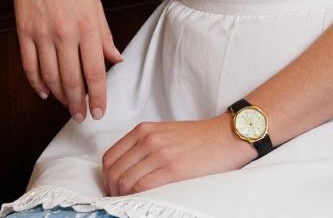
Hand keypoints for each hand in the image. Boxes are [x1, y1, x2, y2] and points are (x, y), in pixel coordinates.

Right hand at [9, 0, 123, 122]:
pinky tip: (45, 92)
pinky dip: (37, 83)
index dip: (97, 96)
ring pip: (50, 77)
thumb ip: (105, 36)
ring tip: (67, 105)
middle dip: (78, 103)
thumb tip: (115, 60)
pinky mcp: (24, 32)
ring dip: (60, 97)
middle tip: (81, 116)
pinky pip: (30, 66)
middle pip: (71, 80)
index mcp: (87, 26)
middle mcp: (65, 33)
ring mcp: (42, 34)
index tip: (98, 112)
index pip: (94, 71)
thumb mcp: (95, 4)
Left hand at [101, 114, 254, 195]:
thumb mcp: (164, 134)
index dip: (107, 178)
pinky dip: (136, 198)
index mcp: (144, 129)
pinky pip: (142, 187)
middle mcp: (148, 139)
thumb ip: (143, 147)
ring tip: (131, 203)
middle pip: (114, 171)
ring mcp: (159, 153)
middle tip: (120, 200)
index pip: (110, 157)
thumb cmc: (197, 139)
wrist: (225, 137)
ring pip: (125, 181)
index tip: (114, 189)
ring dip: (123, 197)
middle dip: (112, 191)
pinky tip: (144, 201)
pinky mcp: (173, 169)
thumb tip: (124, 171)